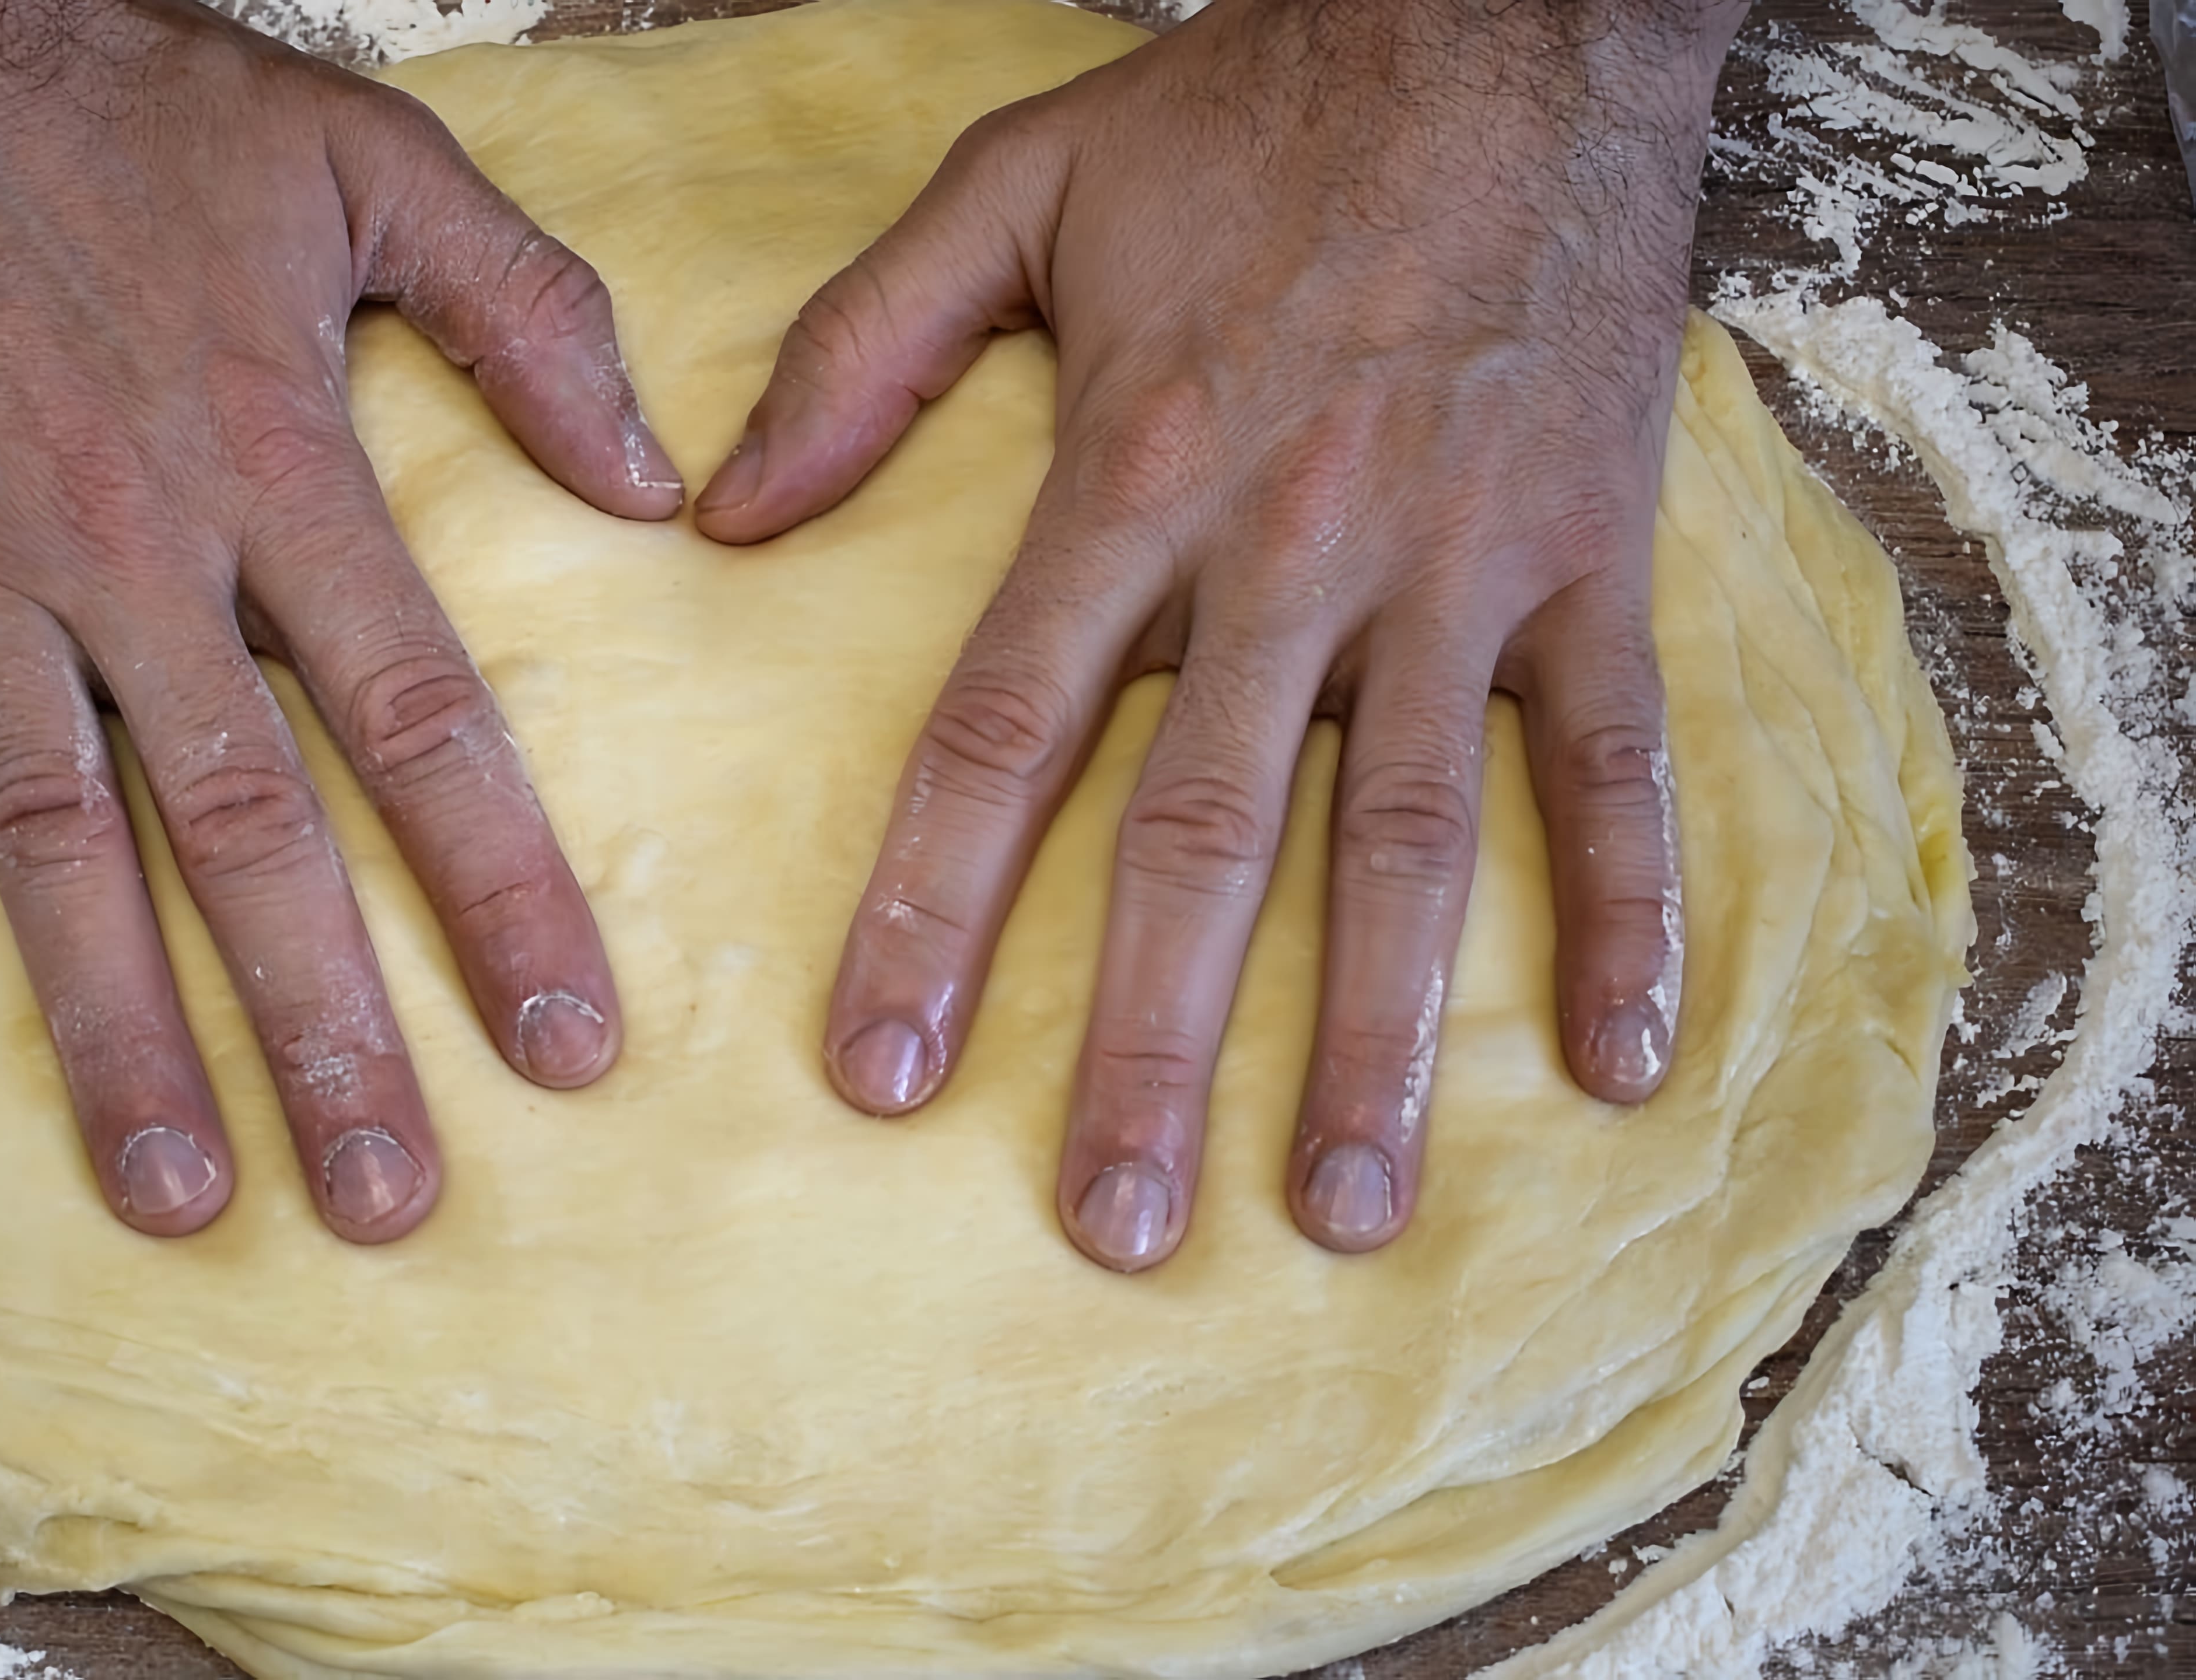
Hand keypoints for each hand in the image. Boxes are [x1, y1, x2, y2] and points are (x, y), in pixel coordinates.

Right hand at [0, 0, 680, 1239]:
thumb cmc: (139, 93)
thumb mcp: (371, 159)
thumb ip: (530, 315)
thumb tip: (664, 489)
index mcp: (272, 456)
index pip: (412, 713)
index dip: (499, 888)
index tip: (567, 1044)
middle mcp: (121, 542)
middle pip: (239, 826)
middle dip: (321, 1027)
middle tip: (387, 1200)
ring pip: (48, 837)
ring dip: (111, 1028)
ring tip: (179, 1193)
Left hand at [698, 0, 1740, 1268]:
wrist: (1508, 11)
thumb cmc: (1252, 108)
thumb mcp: (1016, 179)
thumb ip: (859, 344)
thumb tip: (717, 510)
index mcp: (1134, 472)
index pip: (1006, 732)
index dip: (932, 910)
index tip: (875, 1073)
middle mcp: (1293, 545)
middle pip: (1201, 834)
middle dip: (1148, 1043)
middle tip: (1110, 1227)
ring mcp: (1458, 561)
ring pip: (1409, 833)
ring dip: (1373, 1033)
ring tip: (1341, 1208)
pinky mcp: (1592, 551)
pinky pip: (1614, 752)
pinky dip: (1630, 904)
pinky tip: (1615, 1062)